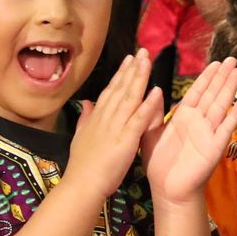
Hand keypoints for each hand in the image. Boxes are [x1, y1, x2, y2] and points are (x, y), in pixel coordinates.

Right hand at [68, 50, 163, 201]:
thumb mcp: (80, 136)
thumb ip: (85, 118)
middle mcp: (106, 117)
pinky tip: (156, 91)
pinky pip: (139, 119)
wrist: (82, 184)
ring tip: (148, 61)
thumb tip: (86, 102)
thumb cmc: (83, 165)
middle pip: (121, 88)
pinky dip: (148, 104)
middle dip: (132, 69)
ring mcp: (116, 127)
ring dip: (139, 78)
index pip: (111, 91)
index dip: (121, 74)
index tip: (130, 59)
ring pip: (129, 98)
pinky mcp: (125, 139)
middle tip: (143, 51)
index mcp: (97, 117)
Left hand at [143, 56, 236, 207]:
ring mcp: (208, 134)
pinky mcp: (214, 147)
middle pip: (212, 94)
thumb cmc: (159, 163)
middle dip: (222, 77)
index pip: (197, 91)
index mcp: (183, 117)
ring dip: (230, 89)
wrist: (168, 190)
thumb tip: (154, 90)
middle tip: (233, 58)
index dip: (207, 77)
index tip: (215, 62)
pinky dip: (233, 116)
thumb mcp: (150, 133)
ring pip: (221, 106)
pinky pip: (225, 129)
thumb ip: (153, 113)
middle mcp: (198, 122)